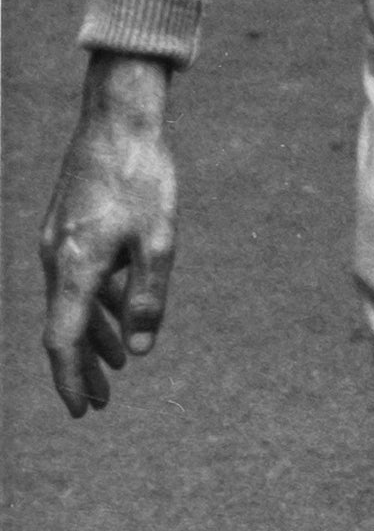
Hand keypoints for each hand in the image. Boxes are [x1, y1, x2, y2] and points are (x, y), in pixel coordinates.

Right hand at [41, 54, 178, 416]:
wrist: (118, 119)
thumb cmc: (144, 177)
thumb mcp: (159, 241)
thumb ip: (148, 297)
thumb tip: (142, 347)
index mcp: (75, 266)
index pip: (63, 340)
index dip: (71, 379)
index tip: (82, 411)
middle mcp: (57, 258)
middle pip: (63, 327)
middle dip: (83, 367)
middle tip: (102, 403)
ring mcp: (58, 241)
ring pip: (70, 303)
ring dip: (92, 336)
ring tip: (118, 367)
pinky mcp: (68, 227)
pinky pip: (77, 279)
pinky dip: (94, 303)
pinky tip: (117, 316)